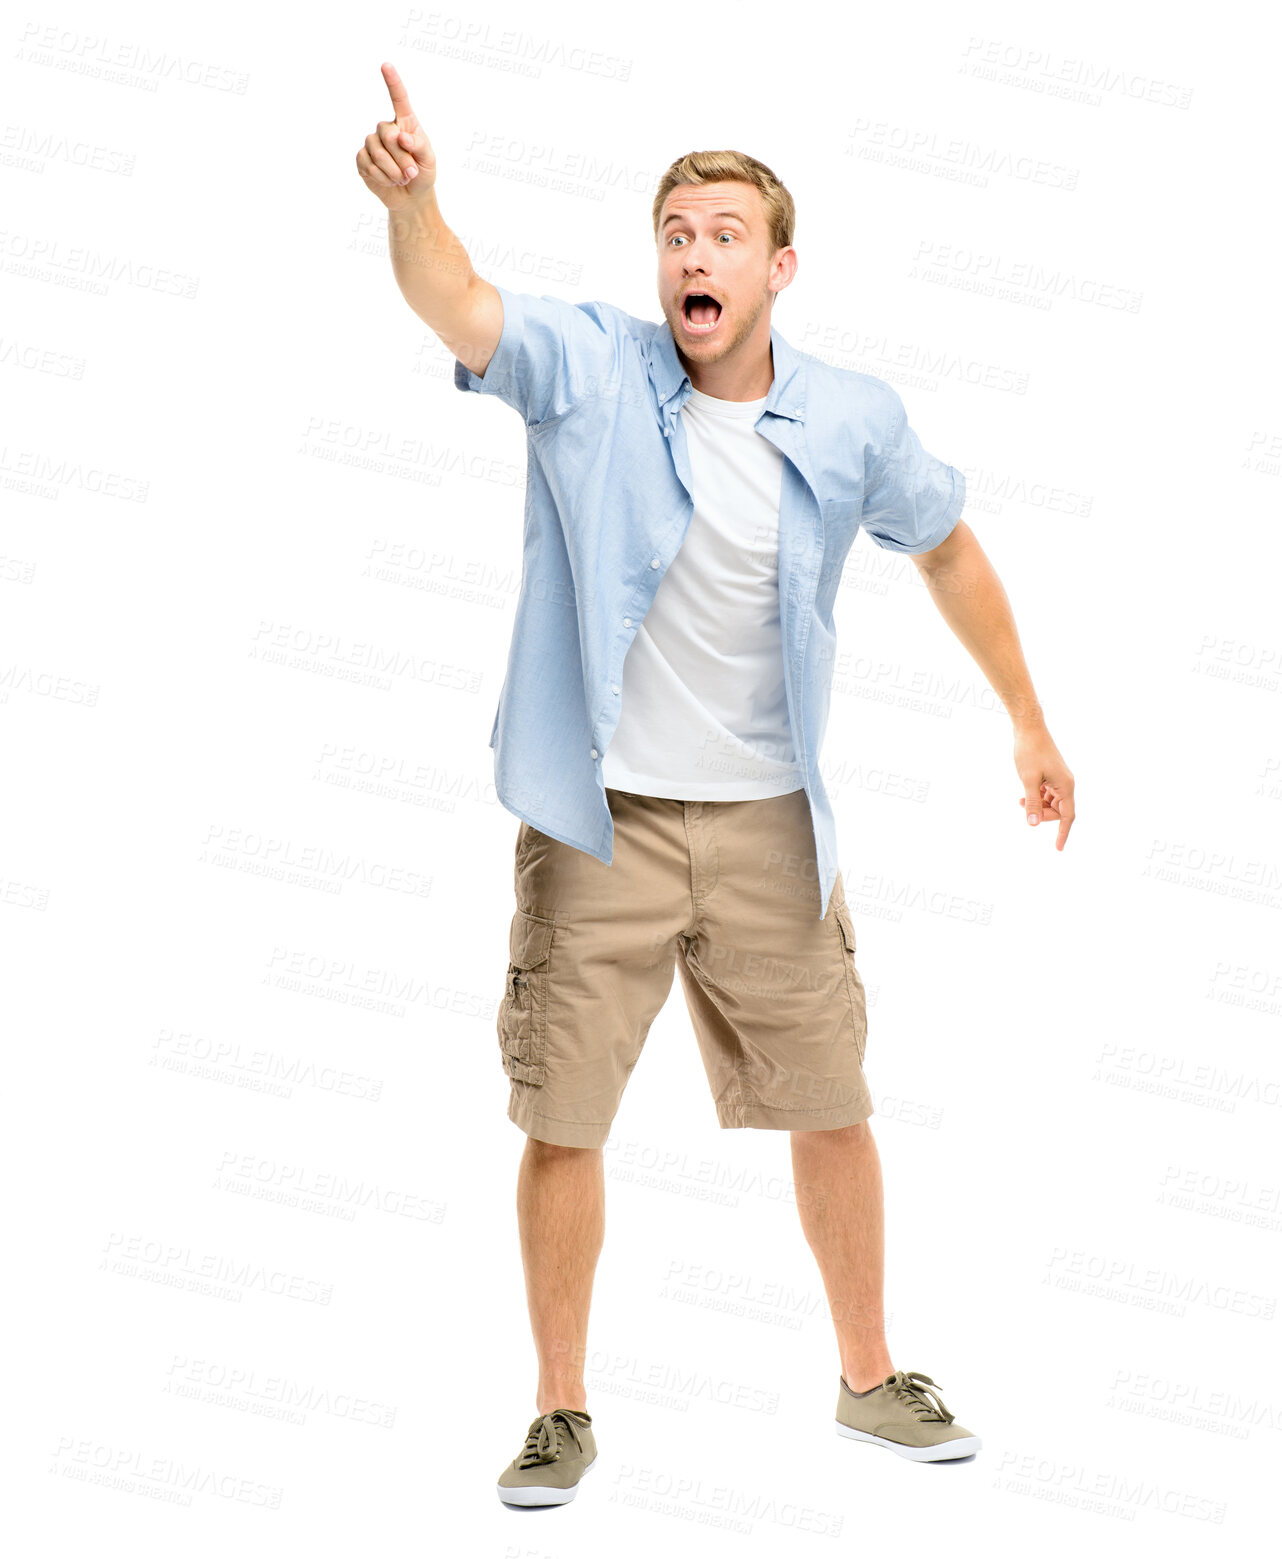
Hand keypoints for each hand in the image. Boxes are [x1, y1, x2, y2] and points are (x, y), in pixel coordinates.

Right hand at [355, 62, 436, 211]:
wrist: (410, 196)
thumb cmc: (423, 173)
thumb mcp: (429, 160)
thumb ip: (419, 146)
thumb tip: (402, 137)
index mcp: (405, 122)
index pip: (398, 98)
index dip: (392, 82)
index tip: (386, 65)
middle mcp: (386, 128)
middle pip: (388, 135)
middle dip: (402, 159)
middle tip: (411, 172)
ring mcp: (372, 142)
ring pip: (377, 152)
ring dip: (393, 171)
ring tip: (402, 178)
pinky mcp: (362, 159)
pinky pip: (368, 165)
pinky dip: (382, 178)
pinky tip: (389, 180)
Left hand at [1014, 724, 1074, 847]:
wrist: (1029, 728)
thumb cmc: (1029, 752)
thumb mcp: (1028, 779)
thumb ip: (1032, 802)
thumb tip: (1033, 824)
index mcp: (1066, 786)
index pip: (1067, 816)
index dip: (1062, 833)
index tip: (1058, 849)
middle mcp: (1066, 783)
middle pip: (1058, 811)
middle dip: (1043, 815)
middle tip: (1023, 807)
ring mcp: (1060, 778)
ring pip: (1052, 803)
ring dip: (1038, 806)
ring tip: (1019, 801)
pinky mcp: (1052, 774)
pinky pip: (1048, 793)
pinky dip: (1037, 797)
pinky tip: (1023, 795)